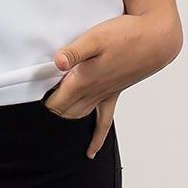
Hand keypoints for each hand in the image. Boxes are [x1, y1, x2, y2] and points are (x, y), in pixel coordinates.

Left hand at [44, 10, 181, 158]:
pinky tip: (91, 152)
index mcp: (83, 80)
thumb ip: (75, 51)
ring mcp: (104, 95)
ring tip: (54, 115)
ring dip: (65, 118)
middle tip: (40, 100)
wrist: (155, 39)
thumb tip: (57, 62)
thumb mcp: (95, 37)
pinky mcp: (114, 93)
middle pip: (64, 112)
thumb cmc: (126, 35)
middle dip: (50, 110)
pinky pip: (104, 122)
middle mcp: (93, 92)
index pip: (55, 102)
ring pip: (79, 116)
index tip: (32, 93)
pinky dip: (96, 138)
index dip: (42, 101)